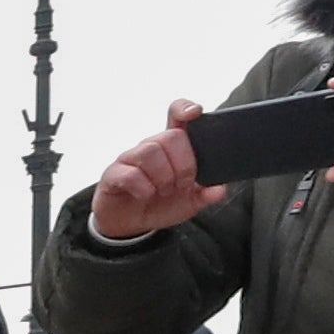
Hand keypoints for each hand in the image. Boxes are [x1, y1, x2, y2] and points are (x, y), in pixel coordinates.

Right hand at [89, 101, 224, 241]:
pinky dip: (144, 188)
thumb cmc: (160, 204)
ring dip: (163, 177)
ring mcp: (130, 159)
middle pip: (170, 137)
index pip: (176, 116)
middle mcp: (151, 147)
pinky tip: (145, 196)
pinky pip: (130, 173)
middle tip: (182, 184)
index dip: (185, 109)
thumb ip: (205, 194)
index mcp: (172, 148)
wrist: (129, 224)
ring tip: (164, 192)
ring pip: (150, 151)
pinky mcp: (113, 174)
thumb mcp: (189, 202)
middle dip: (183, 164)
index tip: (196, 113)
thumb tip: (219, 190)